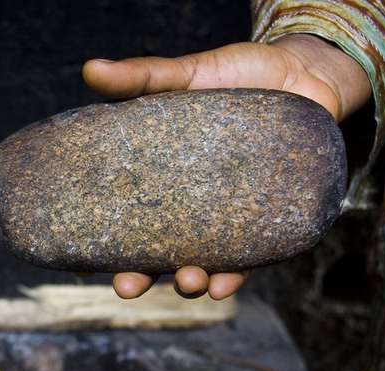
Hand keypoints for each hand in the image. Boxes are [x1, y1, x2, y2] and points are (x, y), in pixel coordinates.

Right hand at [83, 34, 370, 298]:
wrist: (303, 73)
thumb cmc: (238, 75)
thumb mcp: (187, 74)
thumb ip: (142, 77)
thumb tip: (89, 69)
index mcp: (161, 177)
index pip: (124, 217)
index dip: (102, 243)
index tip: (81, 265)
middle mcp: (190, 205)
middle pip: (157, 252)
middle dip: (140, 277)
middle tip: (127, 287)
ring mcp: (227, 216)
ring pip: (202, 263)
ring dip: (190, 281)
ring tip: (186, 281)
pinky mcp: (268, 220)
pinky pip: (250, 258)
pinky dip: (236, 276)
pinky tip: (224, 285)